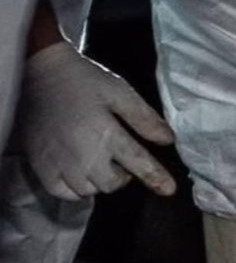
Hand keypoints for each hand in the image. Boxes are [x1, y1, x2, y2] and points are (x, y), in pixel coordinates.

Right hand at [19, 42, 176, 200]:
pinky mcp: (41, 165)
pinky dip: (73, 188)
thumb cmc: (83, 80)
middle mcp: (83, 153)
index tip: (169, 190)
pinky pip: (62, 192)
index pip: (138, 164)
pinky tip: (77, 171)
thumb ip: (144, 118)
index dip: (156, 178)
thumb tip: (168, 140)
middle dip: (121, 176)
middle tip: (118, 159)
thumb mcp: (119, 92)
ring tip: (96, 161)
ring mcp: (59, 162)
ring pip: (87, 190)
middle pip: (112, 184)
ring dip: (97, 181)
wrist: (38, 71)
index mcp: (106, 133)